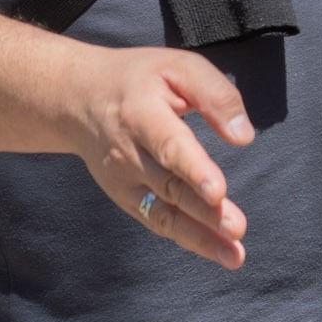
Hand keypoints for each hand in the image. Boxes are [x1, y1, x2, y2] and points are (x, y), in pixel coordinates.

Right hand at [65, 45, 255, 267]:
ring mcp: (123, 180)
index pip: (169, 146)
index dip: (194, 170)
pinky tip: (216, 250)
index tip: (218, 192)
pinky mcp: (125, 197)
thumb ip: (216, 95)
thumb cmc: (141, 79)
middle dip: (204, 212)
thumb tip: (243, 135)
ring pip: (164, 213)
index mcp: (141, 114)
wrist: (78, 98)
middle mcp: (128, 153)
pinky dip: (186, 238)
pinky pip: (157, 220)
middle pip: (170, 187)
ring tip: (234, 255)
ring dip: (200, 237)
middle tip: (237, 229)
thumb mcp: (179, 66)